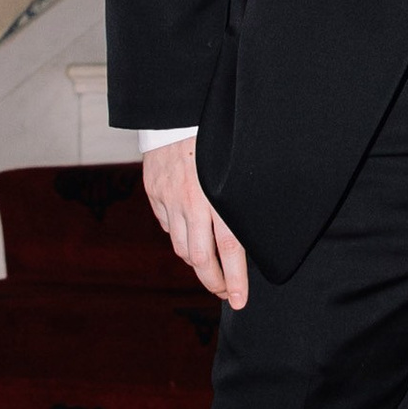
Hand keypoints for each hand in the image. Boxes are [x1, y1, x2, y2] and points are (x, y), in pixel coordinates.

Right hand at [142, 139, 249, 307]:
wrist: (177, 108)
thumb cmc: (217, 134)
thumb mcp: (236, 168)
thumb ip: (240, 200)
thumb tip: (253, 231)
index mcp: (218, 197)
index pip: (230, 250)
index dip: (235, 279)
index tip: (238, 300)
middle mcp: (191, 203)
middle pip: (201, 259)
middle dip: (214, 281)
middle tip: (224, 292)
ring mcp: (169, 199)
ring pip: (181, 248)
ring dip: (197, 262)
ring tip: (210, 268)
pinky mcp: (154, 192)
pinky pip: (168, 226)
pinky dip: (180, 236)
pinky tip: (191, 235)